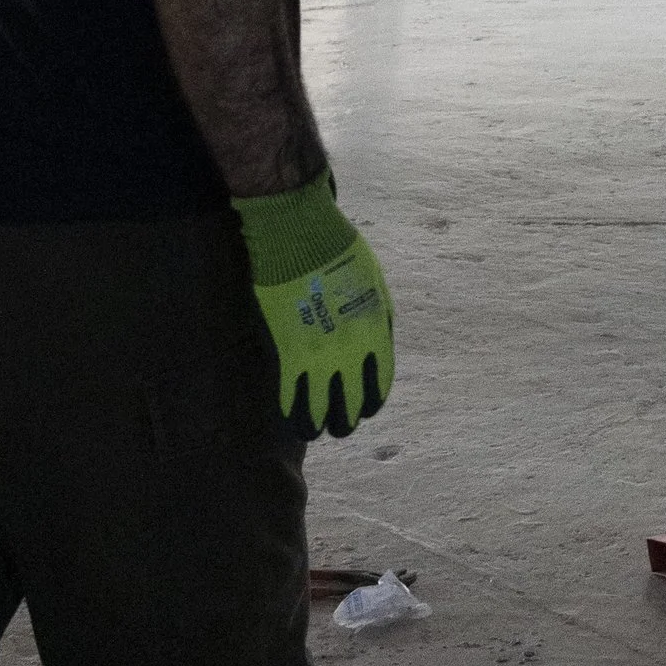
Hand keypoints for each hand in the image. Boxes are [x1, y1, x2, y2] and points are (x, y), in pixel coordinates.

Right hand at [234, 172, 395, 439]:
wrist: (301, 236)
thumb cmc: (342, 253)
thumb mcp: (376, 286)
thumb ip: (378, 320)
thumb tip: (378, 345)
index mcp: (375, 335)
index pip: (378, 388)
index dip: (370, 404)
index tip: (364, 409)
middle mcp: (349, 353)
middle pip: (349, 409)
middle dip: (344, 422)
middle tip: (338, 423)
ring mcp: (317, 355)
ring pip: (316, 412)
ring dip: (315, 425)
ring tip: (312, 430)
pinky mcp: (286, 351)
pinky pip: (289, 394)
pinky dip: (290, 408)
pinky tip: (290, 414)